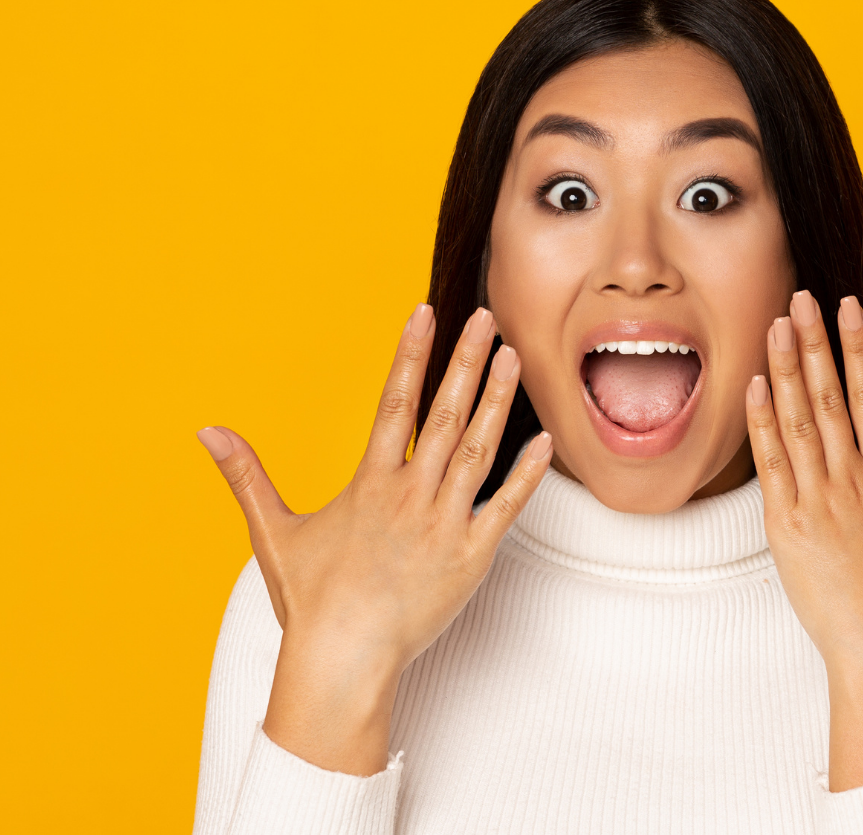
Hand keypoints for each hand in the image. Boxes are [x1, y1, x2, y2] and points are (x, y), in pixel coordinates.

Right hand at [197, 304, 553, 773]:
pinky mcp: (472, 556)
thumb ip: (246, 474)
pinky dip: (526, 473)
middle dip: (466, 360)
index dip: (411, 353)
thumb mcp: (272, 531)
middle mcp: (411, 494)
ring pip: (478, 449)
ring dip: (497, 401)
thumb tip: (207, 431)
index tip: (426, 313)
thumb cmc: (310, 601)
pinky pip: (507, 507)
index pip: (394, 401)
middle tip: (488, 318)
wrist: (343, 661)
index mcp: (369, 482)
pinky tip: (544, 440)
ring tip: (513, 358)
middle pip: (444, 413)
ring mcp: (445, 523)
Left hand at [744, 290, 862, 790]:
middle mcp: (852, 480)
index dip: (858, 347)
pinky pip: (771, 464)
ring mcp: (816, 500)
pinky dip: (762, 423)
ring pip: (797, 421)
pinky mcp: (786, 526)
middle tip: (801, 296)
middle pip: (829, 396)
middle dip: (814, 342)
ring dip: (785, 370)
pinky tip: (755, 385)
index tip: (848, 307)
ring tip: (777, 325)